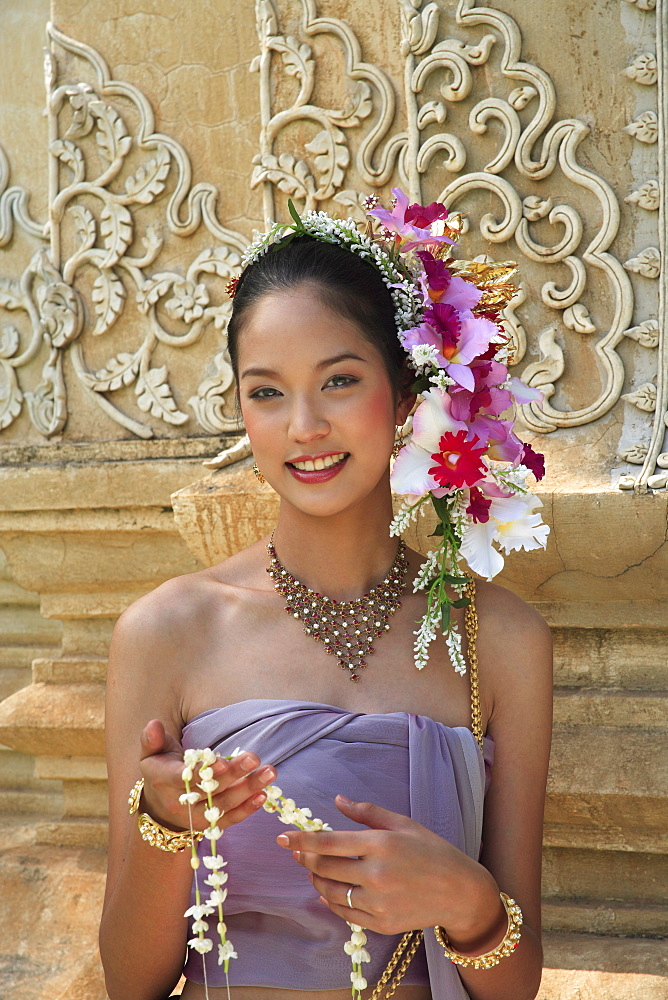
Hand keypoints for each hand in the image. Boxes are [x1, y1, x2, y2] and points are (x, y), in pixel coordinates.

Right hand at [138, 719, 276, 832]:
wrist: (159, 807)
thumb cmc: (160, 769)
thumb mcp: (151, 752)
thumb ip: (152, 739)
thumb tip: (154, 724)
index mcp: (163, 780)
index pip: (184, 777)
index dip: (203, 771)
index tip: (223, 761)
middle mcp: (179, 802)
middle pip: (210, 790)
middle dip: (234, 774)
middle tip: (255, 758)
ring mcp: (195, 817)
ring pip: (224, 805)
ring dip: (248, 789)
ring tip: (269, 772)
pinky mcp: (210, 826)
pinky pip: (230, 819)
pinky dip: (248, 809)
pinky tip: (264, 794)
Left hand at [277, 795, 498, 938]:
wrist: (460, 892)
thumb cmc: (432, 851)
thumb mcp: (402, 824)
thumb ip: (367, 812)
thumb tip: (337, 800)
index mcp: (380, 844)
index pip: (327, 842)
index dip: (301, 840)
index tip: (283, 838)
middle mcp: (376, 874)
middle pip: (323, 868)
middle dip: (305, 860)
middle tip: (298, 853)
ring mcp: (377, 902)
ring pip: (330, 893)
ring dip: (316, 881)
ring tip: (314, 871)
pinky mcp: (380, 924)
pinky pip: (344, 914)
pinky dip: (331, 902)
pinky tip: (330, 892)